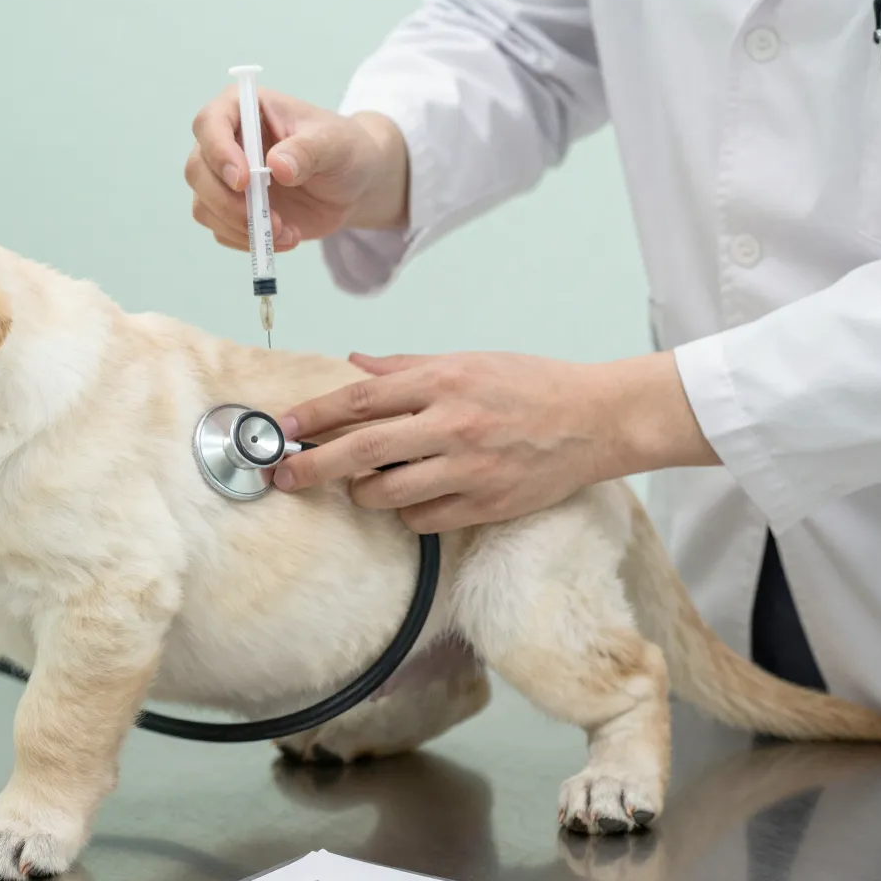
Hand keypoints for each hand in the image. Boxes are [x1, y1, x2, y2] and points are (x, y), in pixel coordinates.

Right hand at [186, 86, 409, 253]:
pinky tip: (285, 237)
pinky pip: (221, 231)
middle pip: (197, 170)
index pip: (210, 123)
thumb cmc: (343, 149)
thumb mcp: (335, 143)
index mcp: (244, 109)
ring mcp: (224, 179)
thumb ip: (307, 150)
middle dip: (227, 201)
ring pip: (204, 205)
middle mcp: (226, 141)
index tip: (244, 181)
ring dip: (240, 226)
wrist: (352, 185)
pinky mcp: (232, 210)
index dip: (218, 152)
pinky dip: (250, 240)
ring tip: (286, 232)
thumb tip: (277, 166)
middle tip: (266, 218)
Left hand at [272, 351, 717, 531]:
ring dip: (362, 493)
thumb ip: (406, 368)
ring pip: (387, 492)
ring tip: (363, 484)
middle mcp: (452, 423)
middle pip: (362, 449)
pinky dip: (407, 513)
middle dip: (312, 467)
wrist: (599, 419)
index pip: (361, 399)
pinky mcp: (486, 504)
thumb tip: (353, 363)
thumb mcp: (468, 361)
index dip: (315, 416)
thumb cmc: (531, 386)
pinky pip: (423, 519)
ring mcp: (469, 467)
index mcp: (443, 381)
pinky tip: (412, 499)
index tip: (283, 430)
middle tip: (282, 478)